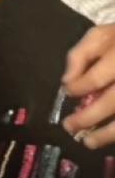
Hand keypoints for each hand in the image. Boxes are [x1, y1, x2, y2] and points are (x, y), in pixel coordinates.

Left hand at [61, 23, 114, 147]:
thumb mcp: (101, 35)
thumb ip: (80, 55)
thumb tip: (66, 81)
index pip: (97, 78)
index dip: (79, 88)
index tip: (69, 92)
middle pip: (113, 103)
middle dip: (89, 117)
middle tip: (69, 127)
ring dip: (108, 134)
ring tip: (88, 142)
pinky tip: (111, 138)